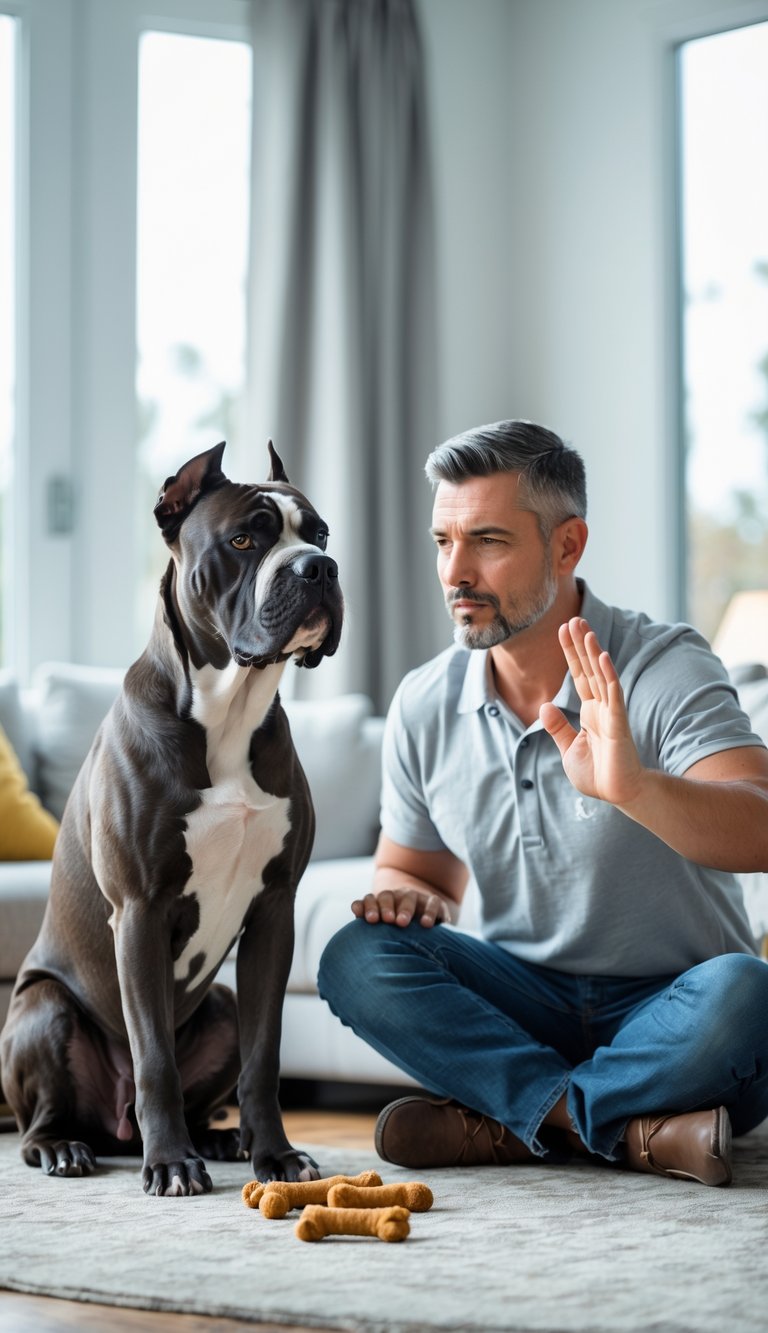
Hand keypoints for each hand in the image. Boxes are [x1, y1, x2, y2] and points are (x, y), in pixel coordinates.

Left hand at [351, 886, 449, 927]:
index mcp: (380, 903)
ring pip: (409, 898)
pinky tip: (427, 924)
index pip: (370, 900)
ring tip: (402, 923)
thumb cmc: (397, 932)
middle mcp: (396, 897)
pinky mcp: (434, 903)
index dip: (369, 907)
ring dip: (405, 909)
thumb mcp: (383, 930)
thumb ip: (369, 931)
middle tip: (387, 920)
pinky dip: (430, 912)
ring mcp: (416, 898)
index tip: (370, 919)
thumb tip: (355, 934)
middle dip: (386, 907)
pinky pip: (433, 903)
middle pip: (387, 896)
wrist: (425, 922)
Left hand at [539, 617, 644, 806]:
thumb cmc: (597, 774)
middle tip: (574, 619)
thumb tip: (545, 705)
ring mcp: (611, 712)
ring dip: (593, 652)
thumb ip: (558, 727)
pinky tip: (603, 657)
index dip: (571, 654)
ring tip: (585, 629)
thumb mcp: (569, 749)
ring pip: (601, 675)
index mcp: (589, 712)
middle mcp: (601, 707)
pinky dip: (609, 675)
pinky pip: (613, 695)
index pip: (578, 676)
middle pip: (589, 669)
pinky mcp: (618, 723)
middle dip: (581, 645)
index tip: (562, 631)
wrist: (617, 794)